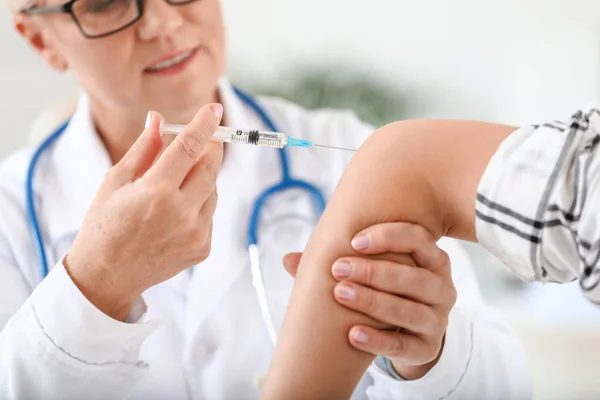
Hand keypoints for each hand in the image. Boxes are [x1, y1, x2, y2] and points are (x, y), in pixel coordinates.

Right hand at [65, 103, 223, 320]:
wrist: (106, 277)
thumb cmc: (104, 225)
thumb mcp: (116, 182)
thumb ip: (144, 149)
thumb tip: (160, 118)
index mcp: (156, 192)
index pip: (190, 147)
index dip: (204, 125)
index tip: (214, 110)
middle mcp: (182, 213)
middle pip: (211, 167)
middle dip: (208, 149)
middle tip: (201, 141)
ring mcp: (196, 233)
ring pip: (212, 190)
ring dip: (201, 179)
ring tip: (172, 187)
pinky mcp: (203, 248)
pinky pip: (209, 214)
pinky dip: (198, 205)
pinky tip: (173, 214)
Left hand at [283, 222, 455, 380]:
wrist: (408, 331)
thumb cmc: (386, 289)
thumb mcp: (372, 270)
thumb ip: (337, 259)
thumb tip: (288, 259)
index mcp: (432, 259)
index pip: (419, 238)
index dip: (389, 237)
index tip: (354, 241)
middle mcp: (442, 288)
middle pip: (413, 277)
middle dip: (373, 272)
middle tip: (338, 268)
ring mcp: (437, 320)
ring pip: (410, 311)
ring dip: (373, 302)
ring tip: (341, 294)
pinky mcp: (427, 348)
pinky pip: (403, 345)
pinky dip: (377, 341)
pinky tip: (352, 334)